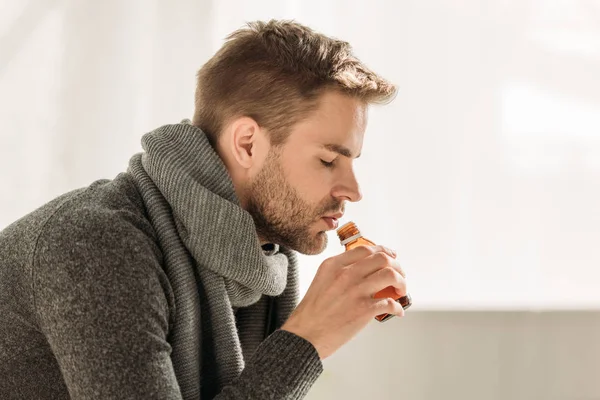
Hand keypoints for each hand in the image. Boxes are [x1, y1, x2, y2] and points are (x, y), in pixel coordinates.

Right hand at [281, 245, 406, 359]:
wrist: (304, 336)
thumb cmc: (311, 313)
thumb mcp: (321, 281)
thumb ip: (340, 272)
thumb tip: (364, 271)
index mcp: (333, 265)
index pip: (365, 249)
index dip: (383, 251)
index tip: (391, 256)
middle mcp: (345, 274)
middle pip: (382, 258)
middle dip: (397, 266)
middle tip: (399, 275)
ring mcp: (355, 291)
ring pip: (390, 275)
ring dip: (401, 283)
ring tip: (400, 291)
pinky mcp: (364, 310)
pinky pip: (390, 303)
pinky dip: (397, 307)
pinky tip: (396, 311)